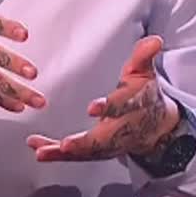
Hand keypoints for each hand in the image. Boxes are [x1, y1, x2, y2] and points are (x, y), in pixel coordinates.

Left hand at [27, 35, 178, 160]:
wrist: (157, 126)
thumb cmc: (145, 95)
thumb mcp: (145, 73)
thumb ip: (143, 57)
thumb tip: (155, 41)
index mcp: (135, 106)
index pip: (123, 106)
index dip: (109, 107)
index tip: (92, 108)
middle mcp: (122, 128)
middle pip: (105, 138)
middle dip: (85, 143)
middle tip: (66, 145)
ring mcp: (111, 143)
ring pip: (89, 151)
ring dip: (65, 153)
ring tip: (42, 151)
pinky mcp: (99, 150)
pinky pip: (78, 155)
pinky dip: (58, 155)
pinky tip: (39, 151)